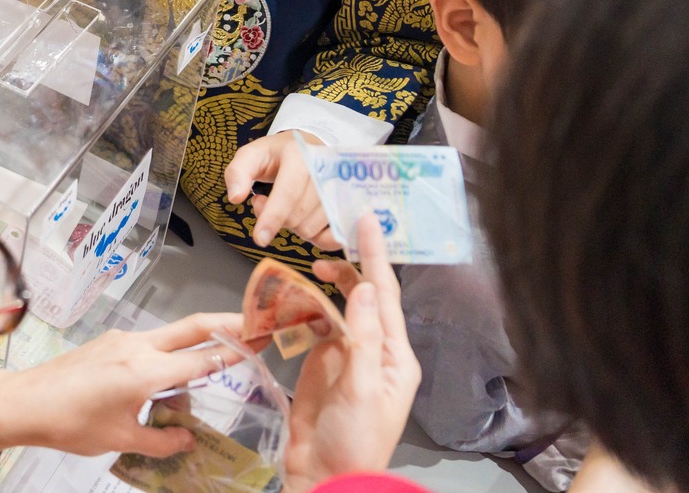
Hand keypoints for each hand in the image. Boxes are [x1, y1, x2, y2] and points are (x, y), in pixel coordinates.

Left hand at [0, 314, 244, 458]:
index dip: (235, 351)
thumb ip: (162, 439)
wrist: (24, 402)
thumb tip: (188, 438)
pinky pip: (148, 345)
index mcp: (145, 371)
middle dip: (226, 323)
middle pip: (191, 327)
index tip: (262, 340)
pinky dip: (167, 355)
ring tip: (210, 368)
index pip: (202, 359)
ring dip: (193, 346)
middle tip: (256, 323)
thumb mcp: (121, 439)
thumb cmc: (71, 423)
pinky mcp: (108, 342)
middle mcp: (136, 346)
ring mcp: (120, 340)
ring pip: (169, 336)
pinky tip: (167, 380)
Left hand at [225, 131, 338, 251]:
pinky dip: (315, 238)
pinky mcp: (347, 207)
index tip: (259, 238)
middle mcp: (325, 172)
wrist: (308, 146)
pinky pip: (332, 237)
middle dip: (275, 218)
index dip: (272, 217)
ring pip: (311, 228)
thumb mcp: (251, 154)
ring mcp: (340, 190)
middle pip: (297, 216)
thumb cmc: (277, 154)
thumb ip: (237, 172)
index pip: (288, 193)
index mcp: (300, 155)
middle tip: (266, 201)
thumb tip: (236, 197)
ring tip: (285, 205)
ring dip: (292, 226)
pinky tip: (304, 222)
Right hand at [286, 214, 419, 487]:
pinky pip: (315, 325)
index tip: (367, 221)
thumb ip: (362, 338)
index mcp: (395, 356)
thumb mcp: (362, 389)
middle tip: (325, 242)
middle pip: (364, 296)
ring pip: (337, 307)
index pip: (385, 296)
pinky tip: (293, 298)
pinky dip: (304, 307)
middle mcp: (375, 350)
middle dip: (350, 266)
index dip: (376, 257)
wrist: (325, 476)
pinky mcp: (322, 363)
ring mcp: (347, 355)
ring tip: (307, 268)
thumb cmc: (355, 439)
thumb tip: (362, 288)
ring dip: (324, 286)